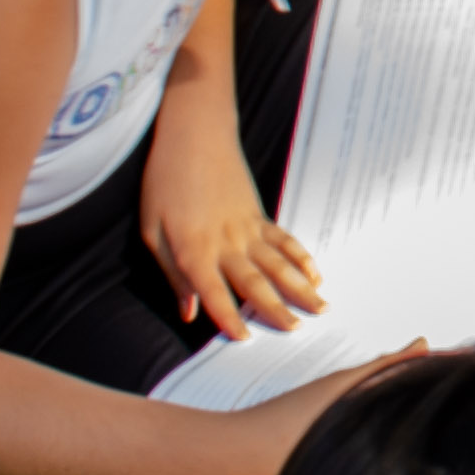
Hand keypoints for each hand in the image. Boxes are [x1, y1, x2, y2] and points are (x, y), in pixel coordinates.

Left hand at [143, 136, 322, 339]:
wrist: (194, 135)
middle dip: (276, 309)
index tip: (245, 339)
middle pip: (255, 282)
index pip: (214, 292)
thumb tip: (188, 311)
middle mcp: (226, 243)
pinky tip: (315, 273)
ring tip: (321, 307)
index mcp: (195, 249)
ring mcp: (247, 228)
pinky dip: (302, 257)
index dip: (229, 318)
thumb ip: (174, 274)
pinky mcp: (258, 215)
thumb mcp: (153, 230)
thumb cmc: (165, 180)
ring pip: (278, 263)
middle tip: (297, 330)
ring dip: (300, 286)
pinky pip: (284, 240)